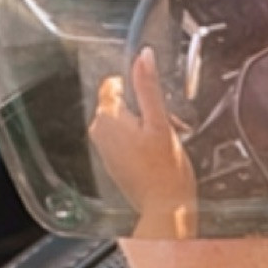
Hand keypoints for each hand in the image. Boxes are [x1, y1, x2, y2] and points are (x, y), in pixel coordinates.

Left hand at [88, 48, 199, 239]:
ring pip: (124, 122)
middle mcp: (100, 133)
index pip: (112, 83)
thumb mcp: (161, 122)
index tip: (156, 100)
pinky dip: (141, 142)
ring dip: (144, 125)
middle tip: (167, 124)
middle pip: (120, 103)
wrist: (165, 210)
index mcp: (108, 118)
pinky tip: (157, 154)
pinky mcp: (114, 163)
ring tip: (164, 141)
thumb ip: (149, 86)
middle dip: (143, 108)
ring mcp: (105, 150)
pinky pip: (125, 141)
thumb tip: (143, 56)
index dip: (137, 86)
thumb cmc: (166, 171)